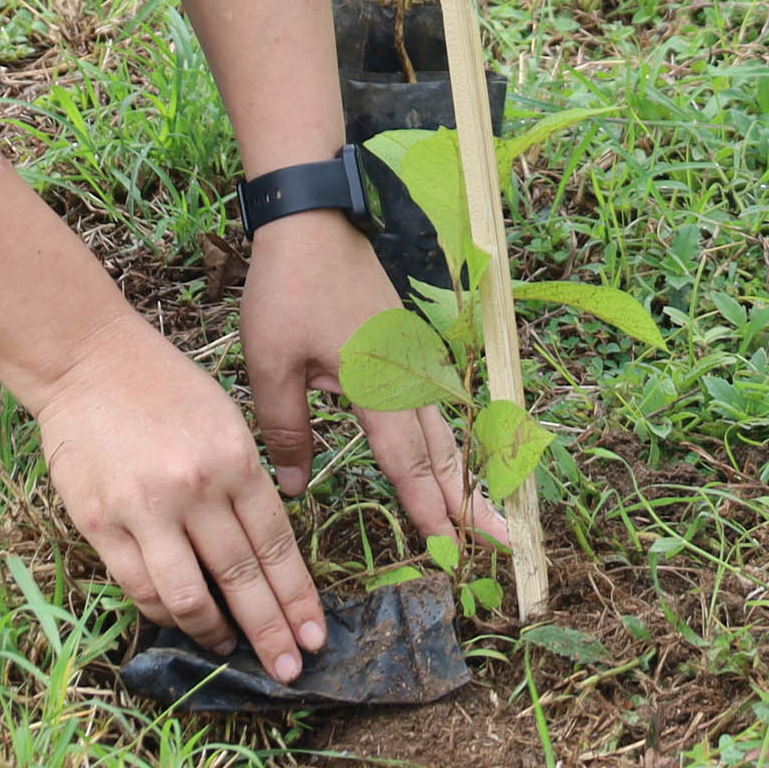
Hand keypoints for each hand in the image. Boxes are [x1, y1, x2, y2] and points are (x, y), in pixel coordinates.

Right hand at [35, 317, 328, 679]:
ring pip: (190, 597)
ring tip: (230, 648)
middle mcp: (194, 489)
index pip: (275, 545)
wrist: (88, 361)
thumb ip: (243, 485)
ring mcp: (145, 510)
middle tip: (289, 671)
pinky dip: (165, 612)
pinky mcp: (101, 525)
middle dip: (270, 632)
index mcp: (234, 459)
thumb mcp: (225, 422)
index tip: (314, 636)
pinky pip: (140, 588)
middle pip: (242, 578)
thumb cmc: (164, 389)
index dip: (297, 597)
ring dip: (215, 632)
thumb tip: (262, 557)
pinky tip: (182, 620)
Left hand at [242, 210, 502, 539]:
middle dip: (466, 499)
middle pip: (441, 449)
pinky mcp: (407, 343)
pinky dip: (447, 439)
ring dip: (462, 472)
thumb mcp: (270, 365)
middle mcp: (406, 374)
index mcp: (375, 384)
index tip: (448, 547)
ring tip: (486, 512)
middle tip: (498, 541)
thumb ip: (285, 429)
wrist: (313, 220)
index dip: (426, 507)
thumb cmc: (288, 290)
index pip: (405, 460)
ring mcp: (412, 356)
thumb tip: (295, 486)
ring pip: (444, 426)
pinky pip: (437, 403)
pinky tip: (449, 456)